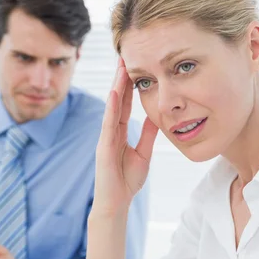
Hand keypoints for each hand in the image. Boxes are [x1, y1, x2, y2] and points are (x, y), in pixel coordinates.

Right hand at [93, 57, 158, 214]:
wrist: (117, 202)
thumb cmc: (127, 181)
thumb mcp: (143, 153)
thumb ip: (147, 134)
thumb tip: (155, 115)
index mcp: (119, 132)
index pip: (124, 104)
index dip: (128, 85)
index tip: (133, 65)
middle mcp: (110, 131)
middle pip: (116, 100)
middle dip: (120, 78)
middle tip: (125, 55)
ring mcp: (105, 138)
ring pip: (111, 107)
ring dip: (115, 87)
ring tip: (121, 67)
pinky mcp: (103, 148)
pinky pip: (107, 124)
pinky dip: (110, 108)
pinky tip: (113, 93)